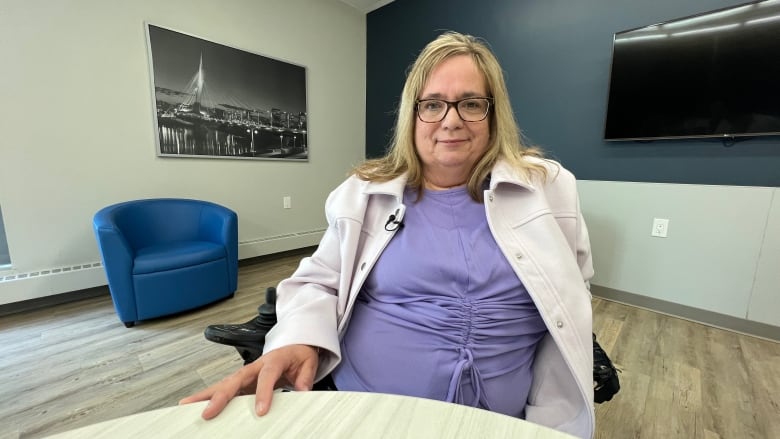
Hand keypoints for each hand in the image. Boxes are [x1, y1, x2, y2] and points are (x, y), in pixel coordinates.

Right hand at [179, 344, 318, 419]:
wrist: (294, 345)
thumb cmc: (298, 354)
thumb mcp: (308, 362)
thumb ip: (305, 377)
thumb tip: (303, 391)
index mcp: (273, 361)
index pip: (266, 377)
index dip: (263, 393)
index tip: (261, 411)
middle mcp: (255, 366)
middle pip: (235, 380)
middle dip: (221, 396)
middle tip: (208, 411)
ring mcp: (246, 374)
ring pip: (224, 384)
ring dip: (206, 395)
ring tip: (187, 406)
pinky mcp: (242, 382)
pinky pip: (225, 390)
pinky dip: (209, 397)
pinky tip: (196, 406)